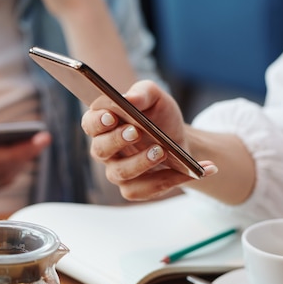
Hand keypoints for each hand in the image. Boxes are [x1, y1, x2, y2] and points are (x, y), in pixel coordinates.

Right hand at [81, 80, 216, 200]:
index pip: (90, 123)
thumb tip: (129, 98)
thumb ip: (142, 92)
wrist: (177, 140)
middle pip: (100, 150)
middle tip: (136, 131)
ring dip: (142, 163)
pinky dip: (170, 180)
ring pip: (121, 173)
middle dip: (117, 141)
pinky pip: (144, 190)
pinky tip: (192, 172)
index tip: (112, 116)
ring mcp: (117, 172)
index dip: (97, 122)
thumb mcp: (156, 98)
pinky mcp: (134, 189)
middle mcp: (104, 150)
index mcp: (103, 124)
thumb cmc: (159, 117)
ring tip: (163, 151)